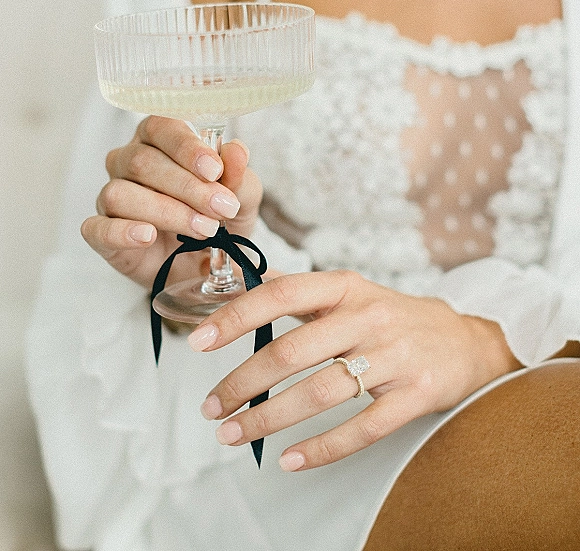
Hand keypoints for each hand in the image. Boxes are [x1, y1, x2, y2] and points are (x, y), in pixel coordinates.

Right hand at [81, 116, 262, 288]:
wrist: (207, 263)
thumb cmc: (217, 216)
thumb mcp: (240, 196)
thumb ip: (237, 174)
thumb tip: (236, 152)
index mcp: (159, 140)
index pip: (162, 127)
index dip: (187, 147)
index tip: (214, 170)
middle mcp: (128, 161)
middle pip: (143, 162)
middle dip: (187, 187)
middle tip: (221, 208)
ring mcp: (111, 196)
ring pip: (122, 193)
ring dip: (167, 212)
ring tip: (203, 229)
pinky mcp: (101, 233)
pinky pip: (99, 228)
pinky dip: (123, 232)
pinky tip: (148, 236)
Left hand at [188, 270, 521, 468]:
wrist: (465, 341)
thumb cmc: (393, 317)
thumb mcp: (349, 292)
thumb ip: (298, 292)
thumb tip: (238, 287)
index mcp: (345, 287)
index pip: (282, 294)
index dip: (237, 316)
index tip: (199, 340)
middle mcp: (368, 317)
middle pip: (292, 351)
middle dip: (242, 383)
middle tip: (212, 406)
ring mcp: (394, 357)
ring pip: (319, 393)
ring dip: (269, 419)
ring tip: (234, 434)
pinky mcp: (415, 395)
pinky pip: (362, 427)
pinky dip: (321, 448)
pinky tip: (289, 459)